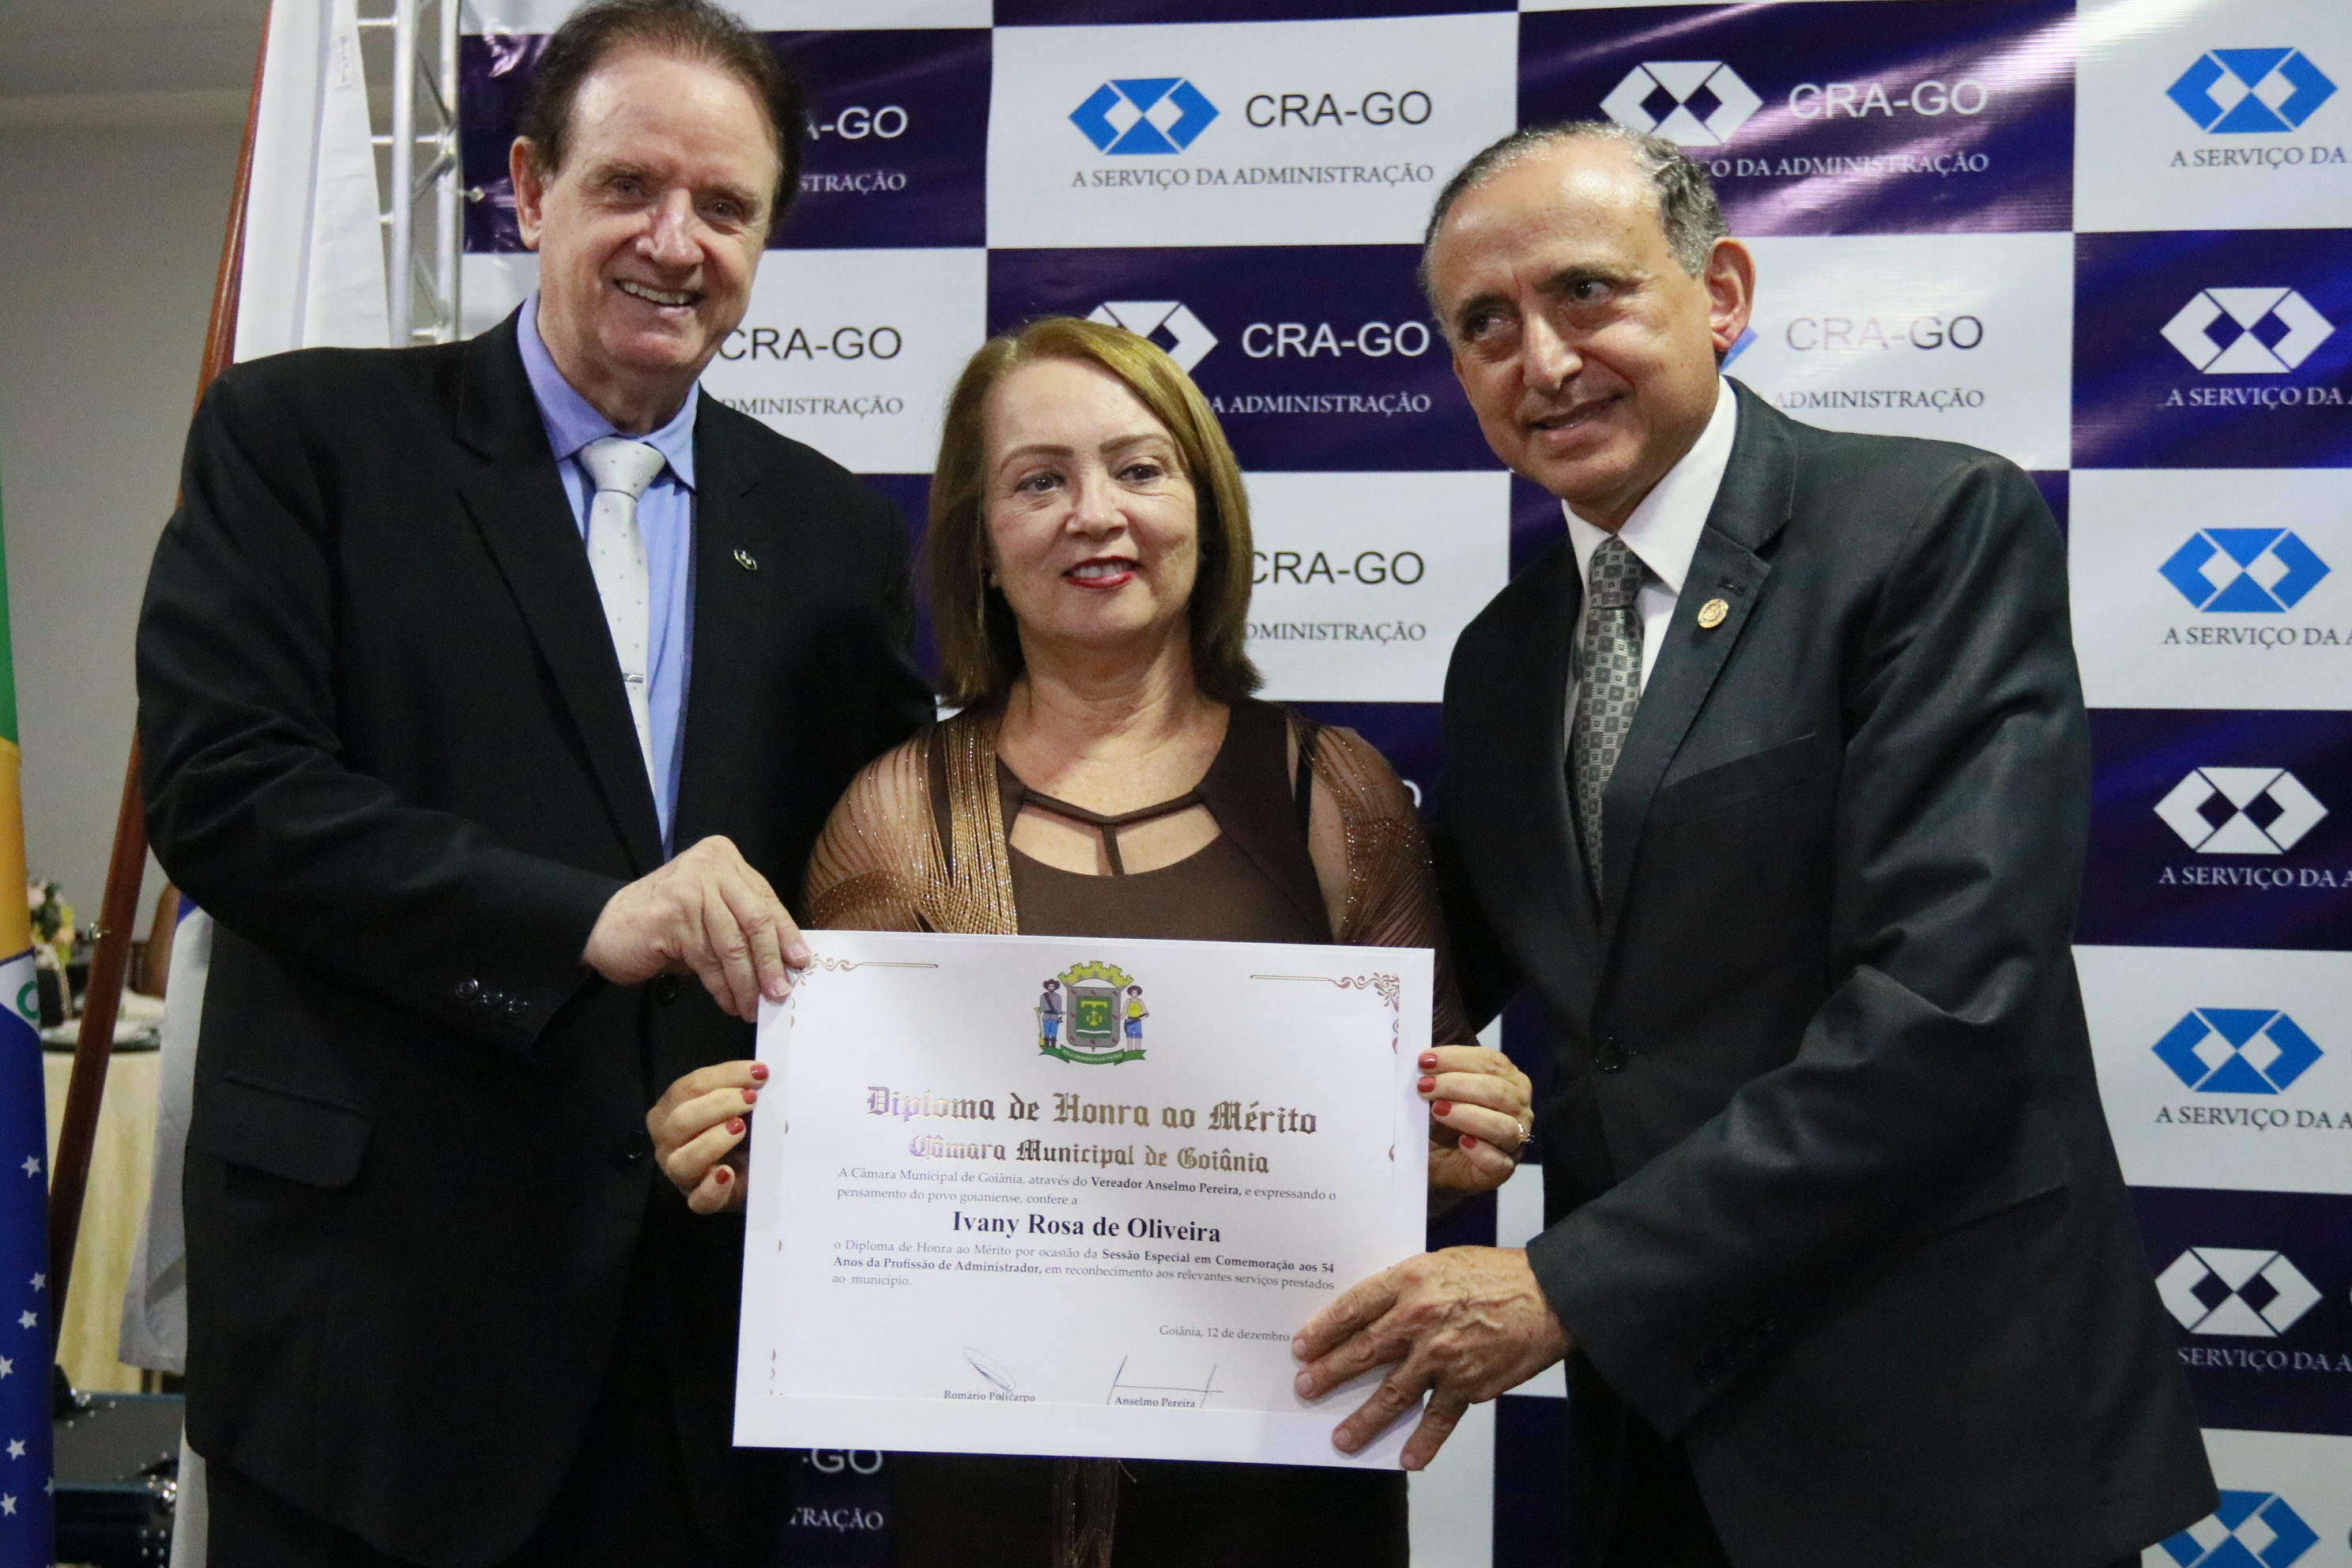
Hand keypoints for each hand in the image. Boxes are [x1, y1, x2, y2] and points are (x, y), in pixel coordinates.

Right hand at [583, 835, 808, 1020]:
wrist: (607, 928)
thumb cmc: (666, 923)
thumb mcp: (712, 914)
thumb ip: (744, 924)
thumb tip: (787, 961)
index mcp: (726, 858)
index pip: (766, 900)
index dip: (786, 935)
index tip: (801, 963)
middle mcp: (711, 865)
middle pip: (755, 919)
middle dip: (770, 962)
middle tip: (780, 993)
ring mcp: (690, 888)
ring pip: (732, 944)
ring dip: (747, 982)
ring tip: (754, 1007)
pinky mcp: (672, 915)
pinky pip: (708, 959)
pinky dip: (722, 986)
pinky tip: (730, 1003)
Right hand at [648, 1060, 766, 1213]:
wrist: (753, 1172)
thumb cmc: (742, 1132)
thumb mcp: (743, 1107)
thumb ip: (746, 1092)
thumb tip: (761, 1080)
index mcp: (672, 1109)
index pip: (689, 1087)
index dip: (725, 1076)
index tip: (759, 1073)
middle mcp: (668, 1141)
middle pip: (680, 1120)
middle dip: (718, 1105)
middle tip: (751, 1100)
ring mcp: (679, 1174)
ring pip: (682, 1160)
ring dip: (713, 1141)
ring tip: (741, 1129)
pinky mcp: (698, 1200)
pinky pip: (699, 1199)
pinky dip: (713, 1187)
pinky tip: (729, 1173)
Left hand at [1292, 1246, 1568, 1469]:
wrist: (1548, 1296)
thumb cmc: (1495, 1274)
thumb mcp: (1440, 1262)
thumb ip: (1403, 1287)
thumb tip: (1367, 1314)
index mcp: (1410, 1281)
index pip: (1354, 1307)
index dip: (1323, 1329)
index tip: (1301, 1347)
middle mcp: (1420, 1319)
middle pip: (1363, 1351)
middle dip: (1329, 1374)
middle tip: (1305, 1389)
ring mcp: (1443, 1356)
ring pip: (1392, 1394)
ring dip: (1363, 1419)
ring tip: (1341, 1438)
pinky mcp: (1468, 1385)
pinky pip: (1438, 1420)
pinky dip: (1423, 1443)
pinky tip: (1407, 1459)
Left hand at [1419, 1046, 1532, 1195]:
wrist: (1435, 1161)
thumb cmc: (1440, 1120)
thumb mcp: (1435, 1092)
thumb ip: (1429, 1070)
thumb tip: (1398, 1043)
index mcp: (1508, 1080)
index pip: (1491, 1062)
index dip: (1457, 1058)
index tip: (1424, 1060)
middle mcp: (1518, 1108)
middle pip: (1497, 1091)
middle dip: (1457, 1085)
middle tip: (1424, 1087)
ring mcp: (1514, 1140)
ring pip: (1504, 1125)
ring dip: (1467, 1114)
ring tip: (1437, 1110)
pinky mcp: (1503, 1169)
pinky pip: (1499, 1161)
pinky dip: (1481, 1150)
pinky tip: (1462, 1142)